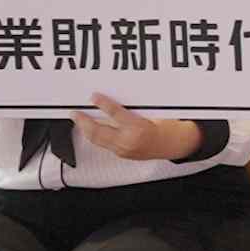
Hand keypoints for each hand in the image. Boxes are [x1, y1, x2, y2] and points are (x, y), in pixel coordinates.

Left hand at [73, 95, 205, 162]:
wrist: (175, 146)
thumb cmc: (167, 127)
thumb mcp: (154, 112)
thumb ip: (133, 108)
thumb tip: (116, 99)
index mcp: (139, 129)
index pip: (115, 114)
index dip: (103, 104)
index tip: (93, 96)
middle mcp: (128, 141)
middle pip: (99, 131)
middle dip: (84, 122)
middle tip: (74, 112)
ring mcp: (124, 150)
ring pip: (97, 140)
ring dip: (86, 129)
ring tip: (78, 120)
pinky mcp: (122, 154)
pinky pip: (103, 144)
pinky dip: (94, 135)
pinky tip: (90, 129)